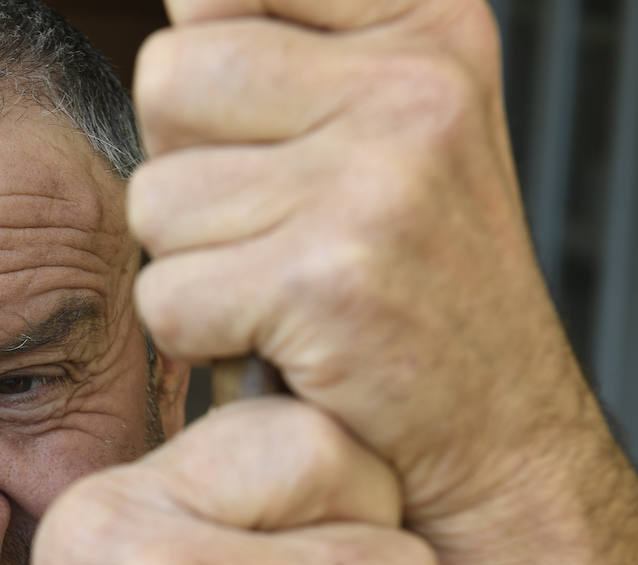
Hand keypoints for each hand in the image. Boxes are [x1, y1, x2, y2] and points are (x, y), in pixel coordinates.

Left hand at [130, 0, 637, 564]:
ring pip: (153, 199)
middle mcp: (412, 83)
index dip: (204, 66)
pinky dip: (199, 339)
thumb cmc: (413, 289)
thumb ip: (290, 54)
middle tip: (266, 229)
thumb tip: (181, 5)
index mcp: (425, 27)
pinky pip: (166, 295)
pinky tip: (277, 341)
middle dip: (185, 170)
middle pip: (166, 78)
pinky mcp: (327, 276)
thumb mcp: (387, 133)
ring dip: (190, 263)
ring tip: (279, 290)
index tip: (248, 130)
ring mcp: (376, 176)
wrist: (495, 437)